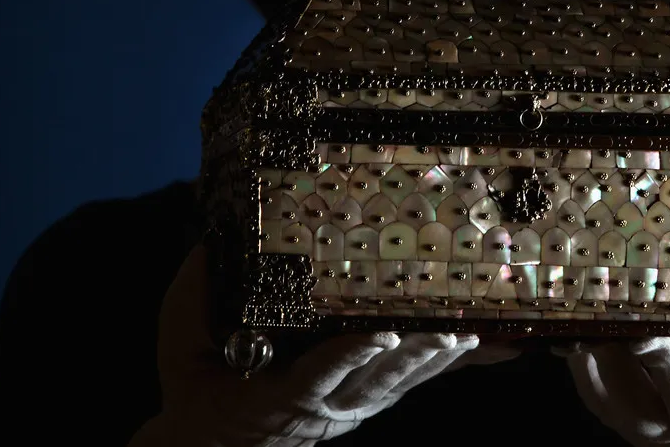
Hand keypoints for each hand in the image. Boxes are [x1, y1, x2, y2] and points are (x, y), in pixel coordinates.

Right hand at [128, 245, 518, 445]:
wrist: (213, 441)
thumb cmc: (199, 385)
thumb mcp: (182, 342)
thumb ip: (196, 295)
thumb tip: (212, 242)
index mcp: (280, 393)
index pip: (320, 372)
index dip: (351, 354)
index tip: (379, 335)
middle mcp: (326, 404)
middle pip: (377, 380)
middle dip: (415, 357)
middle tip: (448, 333)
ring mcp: (352, 405)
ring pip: (400, 383)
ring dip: (436, 361)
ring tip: (468, 338)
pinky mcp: (367, 398)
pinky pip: (412, 381)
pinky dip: (448, 365)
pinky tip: (487, 349)